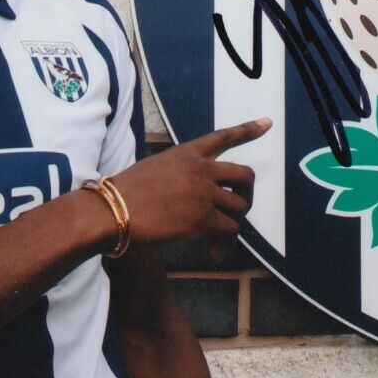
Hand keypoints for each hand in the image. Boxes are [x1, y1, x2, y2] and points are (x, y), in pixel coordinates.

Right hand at [109, 119, 270, 248]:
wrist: (109, 211)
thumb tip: (193, 193)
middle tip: (235, 213)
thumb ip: (178, 174)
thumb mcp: (154, 169)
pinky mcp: (201, 218)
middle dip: (247, 196)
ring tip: (216, 242)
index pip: (223, 136)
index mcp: (186, 153)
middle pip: (245, 176)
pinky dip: (224, 246)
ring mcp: (202, 192)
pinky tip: (212, 254)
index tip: (268, 123)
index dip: (248, 129)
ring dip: (232, 227)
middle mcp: (200, 168)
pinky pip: (229, 232)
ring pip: (239, 208)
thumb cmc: (122, 195)